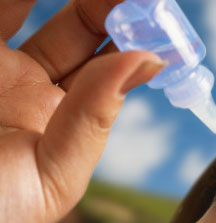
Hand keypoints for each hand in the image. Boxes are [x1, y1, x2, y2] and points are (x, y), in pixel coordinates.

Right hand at [0, 0, 164, 222]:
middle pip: (78, 25)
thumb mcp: (52, 178)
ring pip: (25, 5)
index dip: (134, 35)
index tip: (157, 13)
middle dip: (105, 5)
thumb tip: (148, 63)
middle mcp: (25, 82)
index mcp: (60, 116)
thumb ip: (94, 119)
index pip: (109, 63)